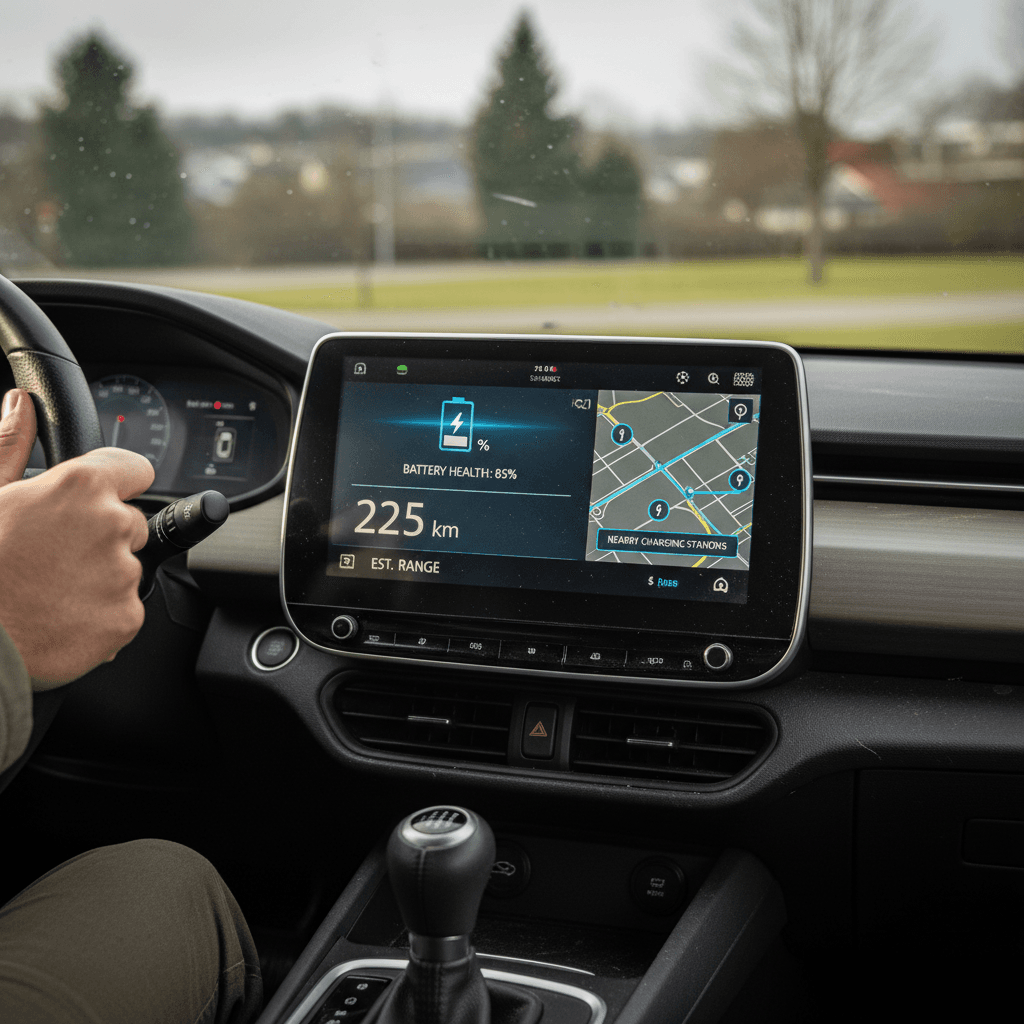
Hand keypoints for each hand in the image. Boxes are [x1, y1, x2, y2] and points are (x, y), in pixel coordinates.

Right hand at [0, 388, 154, 687]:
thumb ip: (10, 447)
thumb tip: (20, 405)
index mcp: (82, 487)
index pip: (135, 469)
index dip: (118, 484)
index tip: (105, 497)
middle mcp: (112, 525)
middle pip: (130, 525)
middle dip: (103, 538)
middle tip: (54, 558)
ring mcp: (122, 574)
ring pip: (125, 570)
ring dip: (99, 580)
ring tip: (49, 591)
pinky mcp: (126, 618)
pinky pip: (124, 612)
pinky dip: (100, 618)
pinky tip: (60, 618)